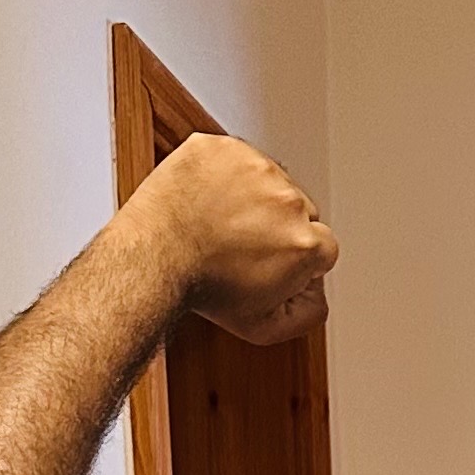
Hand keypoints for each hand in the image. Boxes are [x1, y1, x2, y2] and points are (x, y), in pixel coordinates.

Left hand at [145, 130, 338, 347]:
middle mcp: (287, 199)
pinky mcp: (223, 147)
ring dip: (251, 198)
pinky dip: (222, 175)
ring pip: (268, 181)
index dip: (295, 256)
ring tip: (221, 222)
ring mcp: (255, 167)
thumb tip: (316, 295)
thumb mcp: (264, 326)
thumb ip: (307, 314)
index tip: (270, 260)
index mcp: (305, 241)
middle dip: (275, 225)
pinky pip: (234, 157)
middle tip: (241, 243)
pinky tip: (208, 199)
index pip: (321, 244)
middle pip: (298, 210)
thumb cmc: (202, 288)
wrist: (153, 258)